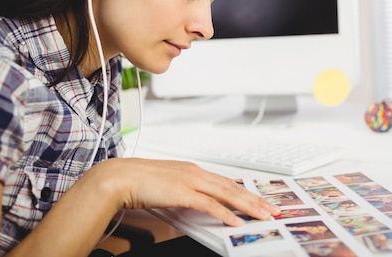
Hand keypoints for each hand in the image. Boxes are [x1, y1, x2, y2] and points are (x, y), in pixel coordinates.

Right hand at [92, 158, 279, 225]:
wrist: (119, 177)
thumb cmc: (138, 182)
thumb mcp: (167, 186)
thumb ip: (183, 193)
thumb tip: (196, 205)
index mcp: (192, 170)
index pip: (226, 181)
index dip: (245, 191)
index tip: (259, 199)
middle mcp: (195, 172)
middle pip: (232, 187)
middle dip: (255, 199)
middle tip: (272, 209)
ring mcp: (190, 181)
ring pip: (227, 194)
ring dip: (248, 206)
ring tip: (263, 215)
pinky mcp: (182, 192)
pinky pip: (209, 204)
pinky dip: (225, 213)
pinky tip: (235, 222)